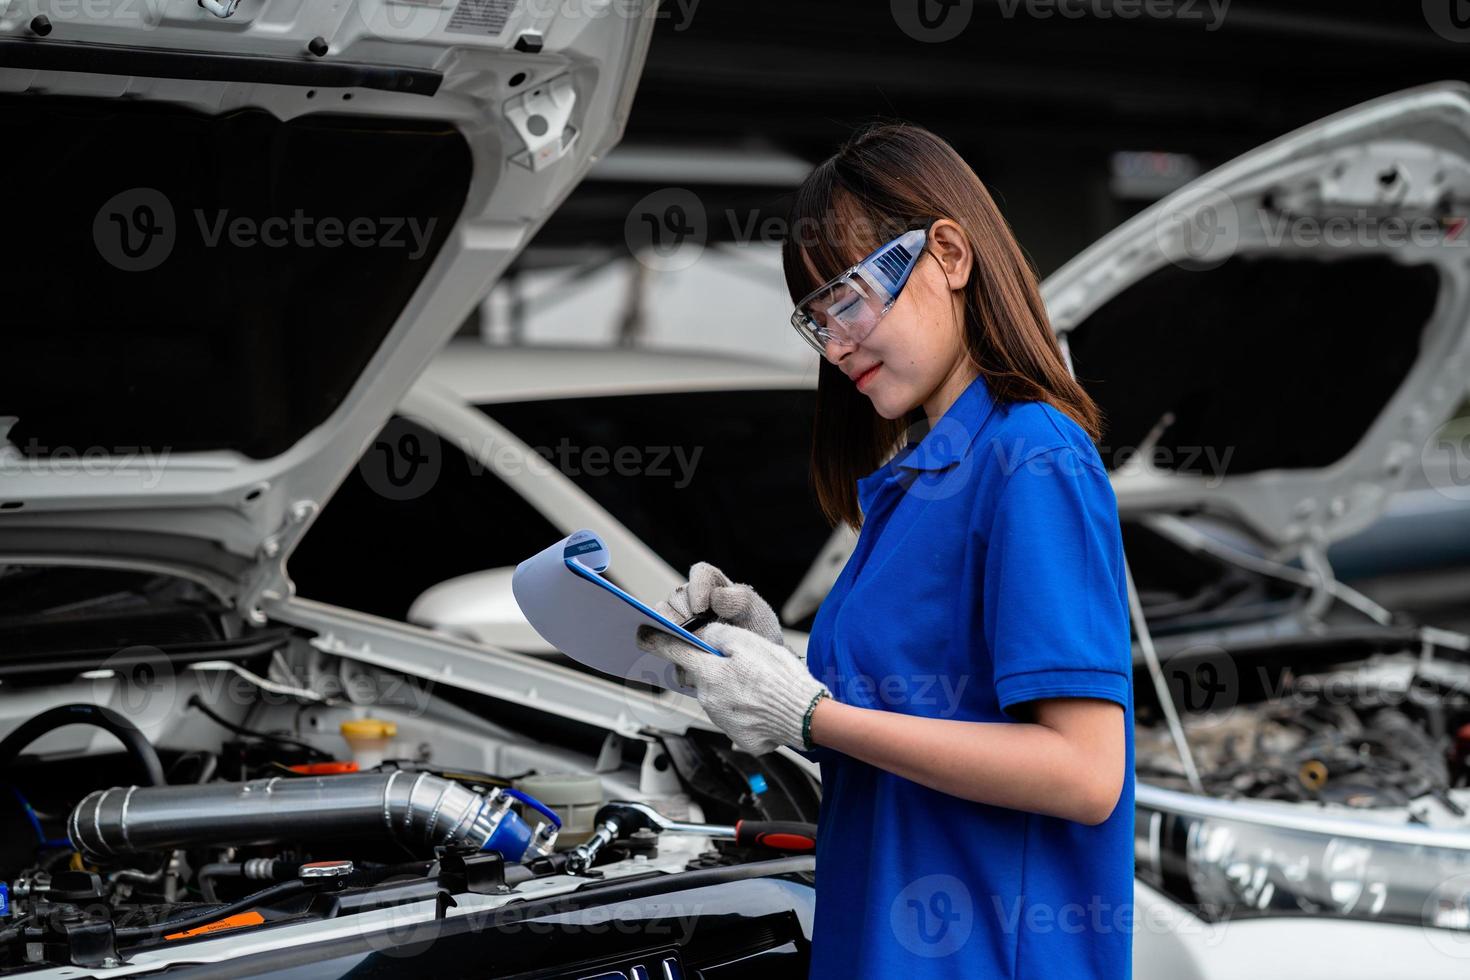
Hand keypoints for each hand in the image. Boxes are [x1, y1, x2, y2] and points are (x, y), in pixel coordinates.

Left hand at [635, 622, 829, 755]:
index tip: (642, 635)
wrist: (807, 716)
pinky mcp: (738, 736)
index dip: (655, 641)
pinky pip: (732, 716)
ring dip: (727, 687)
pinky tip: (762, 704)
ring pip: (714, 696)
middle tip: (733, 662)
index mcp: (709, 673)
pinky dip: (743, 708)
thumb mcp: (750, 643)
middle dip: (706, 667)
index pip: (673, 652)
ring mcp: (722, 720)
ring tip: (757, 684)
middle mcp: (709, 699)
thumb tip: (704, 635)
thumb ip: (720, 635)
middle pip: (696, 676)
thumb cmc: (781, 678)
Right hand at [654, 562, 787, 649]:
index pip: (701, 574)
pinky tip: (675, 662)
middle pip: (676, 598)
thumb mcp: (756, 615)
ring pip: (662, 618)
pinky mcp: (673, 641)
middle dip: (681, 616)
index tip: (701, 610)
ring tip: (683, 650)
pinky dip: (665, 651)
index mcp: (714, 585)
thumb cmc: (756, 632)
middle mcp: (692, 598)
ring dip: (670, 633)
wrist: (753, 662)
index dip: (697, 588)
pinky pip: (659, 642)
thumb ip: (740, 601)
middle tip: (691, 635)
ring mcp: (679, 619)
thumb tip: (716, 597)